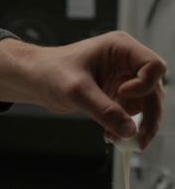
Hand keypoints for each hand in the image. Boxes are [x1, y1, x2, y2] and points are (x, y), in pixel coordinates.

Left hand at [0, 32, 165, 147]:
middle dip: (149, 116)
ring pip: (148, 104)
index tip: (123, 95)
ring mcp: (123, 77)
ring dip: (139, 124)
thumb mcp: (76, 90)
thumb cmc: (48, 71)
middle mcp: (125, 61)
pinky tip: (112, 134)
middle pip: (155, 89)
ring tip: (120, 139)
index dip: (146, 84)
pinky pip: (134, 111)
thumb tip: (130, 131)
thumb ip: (104, 110)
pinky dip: (127, 125)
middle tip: (139, 140)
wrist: (32, 79)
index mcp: (119, 48)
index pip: (153, 66)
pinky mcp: (117, 92)